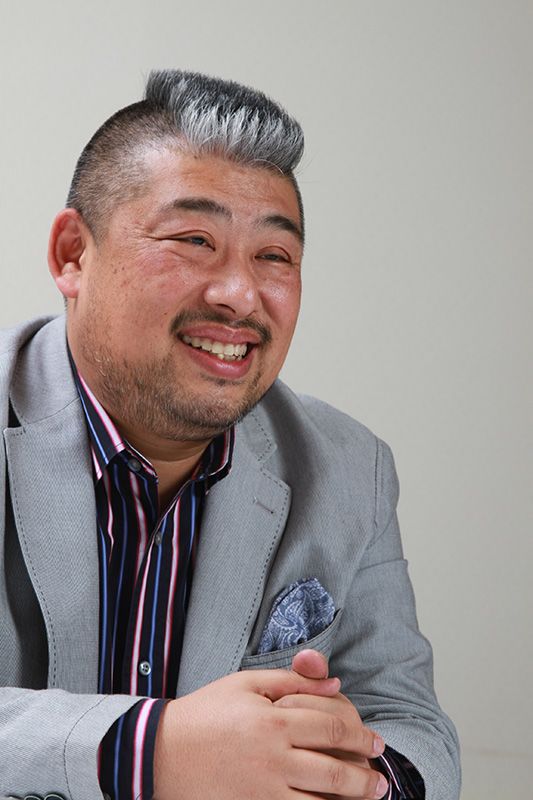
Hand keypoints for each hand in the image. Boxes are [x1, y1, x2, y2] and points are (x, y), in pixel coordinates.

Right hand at [153, 666, 385, 799]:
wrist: (158, 751)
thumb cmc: (205, 712)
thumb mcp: (246, 683)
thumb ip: (292, 681)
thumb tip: (334, 684)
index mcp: (274, 720)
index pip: (333, 729)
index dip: (361, 737)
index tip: (377, 743)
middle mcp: (273, 758)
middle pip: (335, 772)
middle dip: (365, 778)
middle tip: (380, 780)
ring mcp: (262, 791)